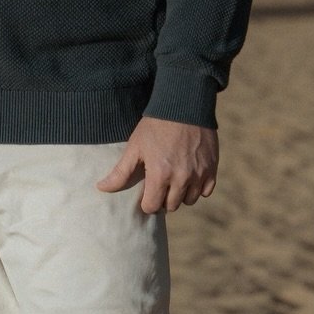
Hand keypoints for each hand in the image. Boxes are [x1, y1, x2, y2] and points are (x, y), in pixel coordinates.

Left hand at [96, 118, 219, 213]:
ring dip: (181, 194)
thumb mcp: (135, 147)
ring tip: (175, 179)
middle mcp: (181, 178)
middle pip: (171, 206)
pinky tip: (190, 174)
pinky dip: (198, 187)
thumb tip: (101, 188)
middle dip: (163, 198)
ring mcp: (199, 174)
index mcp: (160, 175)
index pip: (151, 207)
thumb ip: (120, 172)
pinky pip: (206, 191)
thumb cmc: (155, 126)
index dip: (146, 201)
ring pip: (189, 200)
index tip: (146, 191)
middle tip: (160, 184)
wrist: (184, 106)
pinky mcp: (212, 169)